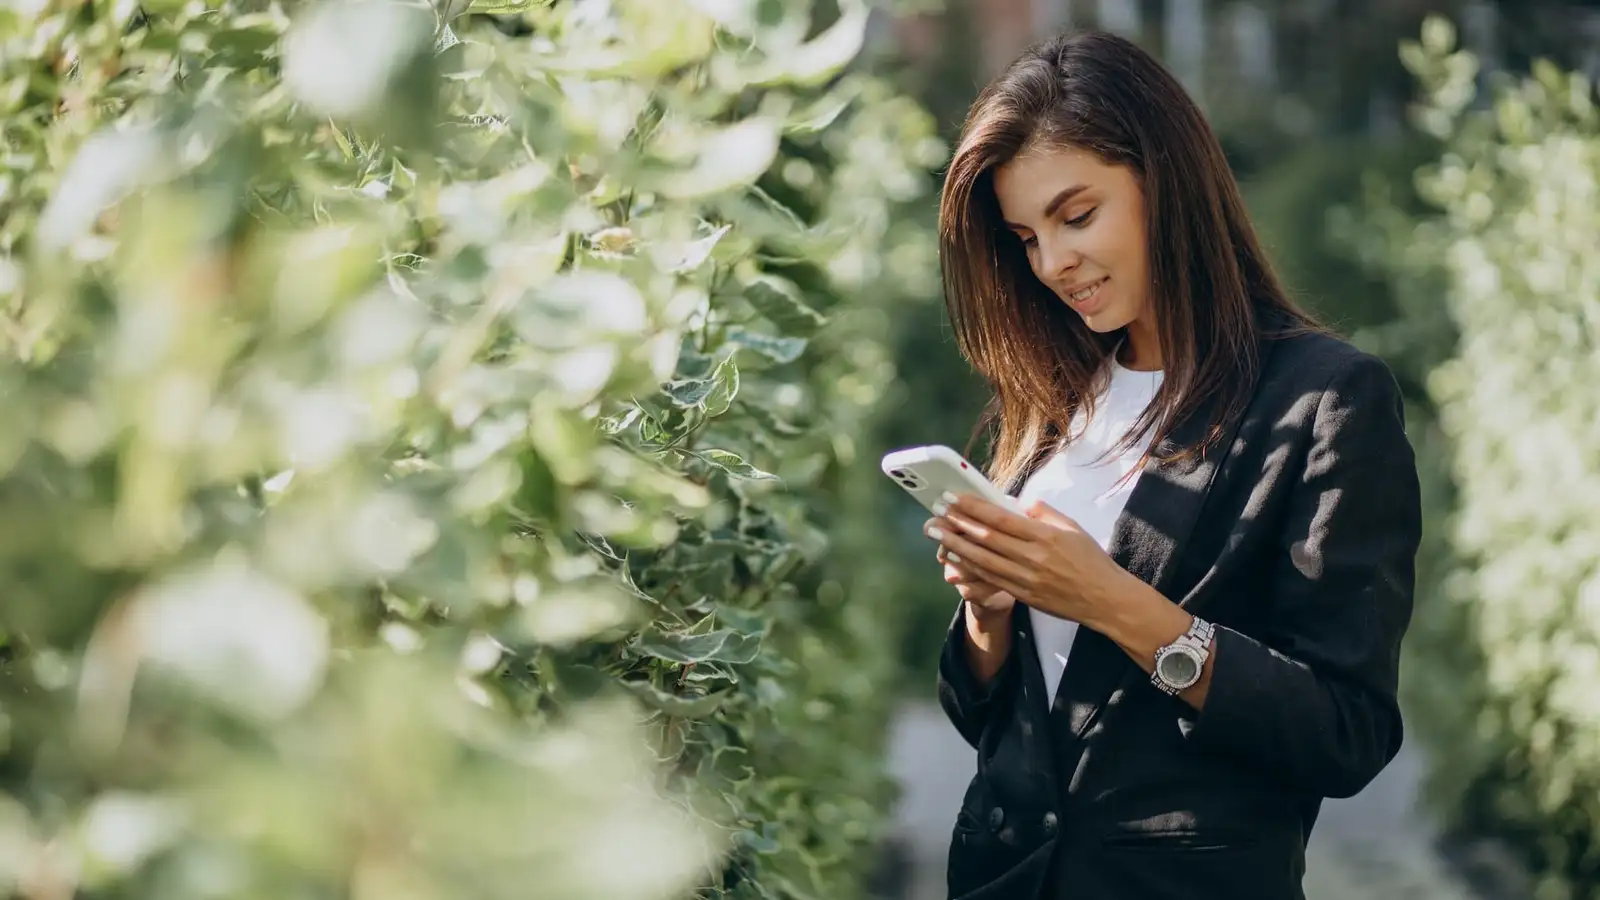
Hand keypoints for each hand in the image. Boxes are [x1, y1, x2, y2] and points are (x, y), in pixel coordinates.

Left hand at [924, 493, 1131, 628]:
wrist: (1105, 599)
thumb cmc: (1091, 560)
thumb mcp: (1072, 528)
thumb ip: (1044, 513)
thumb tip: (1017, 502)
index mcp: (1045, 536)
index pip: (1002, 519)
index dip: (974, 507)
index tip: (954, 497)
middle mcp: (1034, 557)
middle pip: (987, 538)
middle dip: (958, 523)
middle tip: (936, 512)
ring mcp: (1027, 578)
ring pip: (983, 560)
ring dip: (956, 545)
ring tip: (936, 533)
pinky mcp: (1023, 595)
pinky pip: (990, 579)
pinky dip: (969, 568)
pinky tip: (954, 558)